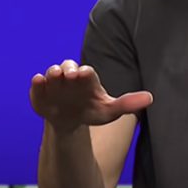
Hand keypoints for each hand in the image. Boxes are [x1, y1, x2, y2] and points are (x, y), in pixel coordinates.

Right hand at [30, 59, 152, 133]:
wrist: (70, 120)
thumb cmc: (92, 111)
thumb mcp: (109, 111)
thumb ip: (128, 103)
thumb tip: (151, 98)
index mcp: (87, 77)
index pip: (86, 72)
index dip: (85, 72)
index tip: (85, 74)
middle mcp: (69, 76)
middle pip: (68, 66)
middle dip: (68, 68)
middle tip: (69, 74)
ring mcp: (54, 83)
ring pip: (51, 72)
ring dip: (52, 73)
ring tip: (52, 76)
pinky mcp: (40, 92)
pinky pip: (37, 86)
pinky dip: (36, 84)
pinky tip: (37, 81)